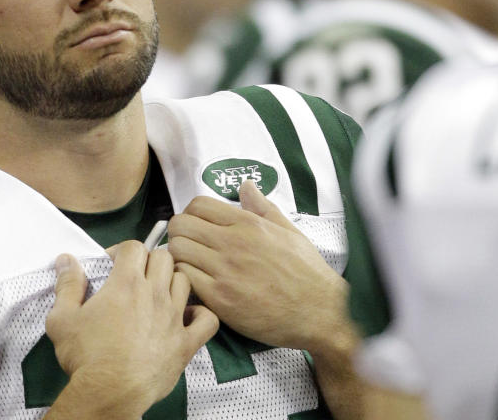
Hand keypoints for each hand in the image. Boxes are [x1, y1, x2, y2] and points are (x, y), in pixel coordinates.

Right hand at [45, 241, 218, 416]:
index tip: (112, 266)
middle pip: (163, 257)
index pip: (134, 247)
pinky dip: (200, 314)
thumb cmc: (85, 355)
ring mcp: (174, 317)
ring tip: (158, 296)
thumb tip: (66, 259)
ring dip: (172, 282)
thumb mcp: (62, 319)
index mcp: (126, 283)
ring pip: (184, 281)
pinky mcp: (187, 342)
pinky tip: (187, 317)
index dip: (122, 251)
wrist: (110, 393)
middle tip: (135, 278)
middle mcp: (154, 293)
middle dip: (149, 261)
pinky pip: (208, 319)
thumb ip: (67, 285)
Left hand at [168, 181, 348, 352]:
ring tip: (191, 265)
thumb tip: (246, 186)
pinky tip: (197, 284)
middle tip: (188, 246)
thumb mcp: (288, 231)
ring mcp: (225, 271)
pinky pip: (184, 279)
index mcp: (248, 224)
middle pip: (180, 225)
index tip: (196, 227)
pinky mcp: (220, 298)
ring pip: (177, 250)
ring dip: (178, 256)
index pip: (198, 204)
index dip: (191, 214)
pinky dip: (184, 279)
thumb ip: (262, 207)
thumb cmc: (307, 272)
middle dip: (178, 233)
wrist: (320, 312)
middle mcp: (233, 243)